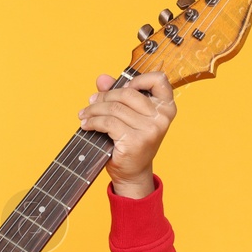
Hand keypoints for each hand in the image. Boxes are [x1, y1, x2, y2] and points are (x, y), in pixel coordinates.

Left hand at [78, 70, 174, 196]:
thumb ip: (117, 94)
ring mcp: (150, 130)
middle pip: (127, 93)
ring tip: (85, 114)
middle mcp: (162, 118)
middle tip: (92, 102)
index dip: (138, 79)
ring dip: (94, 110)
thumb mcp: (128, 115)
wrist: (133, 173)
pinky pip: (108, 122)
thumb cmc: (132, 141)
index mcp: (166, 108)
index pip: (159, 80)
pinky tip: (87, 124)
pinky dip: (93, 122)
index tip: (124, 88)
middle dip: (105, 96)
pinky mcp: (135, 141)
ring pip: (115, 108)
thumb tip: (102, 79)